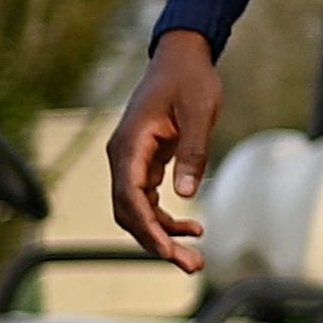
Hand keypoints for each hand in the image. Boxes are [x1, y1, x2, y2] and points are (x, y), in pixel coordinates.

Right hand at [109, 31, 222, 272]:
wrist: (181, 56)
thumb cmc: (190, 80)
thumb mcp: (199, 113)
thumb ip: (192, 152)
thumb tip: (186, 195)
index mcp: (129, 144)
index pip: (129, 197)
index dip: (147, 229)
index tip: (168, 253)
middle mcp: (123, 157)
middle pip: (130, 212)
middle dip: (157, 243)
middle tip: (192, 266)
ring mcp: (131, 161)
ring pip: (138, 211)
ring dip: (162, 237)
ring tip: (195, 259)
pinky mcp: (144, 163)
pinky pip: (148, 201)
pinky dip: (166, 219)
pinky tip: (192, 228)